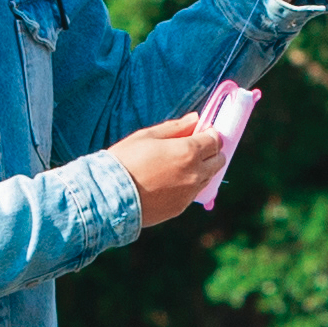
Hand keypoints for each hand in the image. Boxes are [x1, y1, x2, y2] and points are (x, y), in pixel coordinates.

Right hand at [106, 114, 227, 227]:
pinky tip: (171, 181)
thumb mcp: (147, 136)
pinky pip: (193, 193)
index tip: (204, 132)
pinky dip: (189, 185)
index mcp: (188, 151)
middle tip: (196, 147)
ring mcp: (189, 193)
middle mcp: (195, 174)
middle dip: (212, 151)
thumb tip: (195, 119)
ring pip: (208, 178)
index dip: (211, 134)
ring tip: (181, 164)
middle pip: (219, 160)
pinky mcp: (181, 208)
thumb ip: (175, 127)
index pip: (215, 140)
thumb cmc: (125, 161)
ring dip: (203, 169)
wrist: (109, 196)